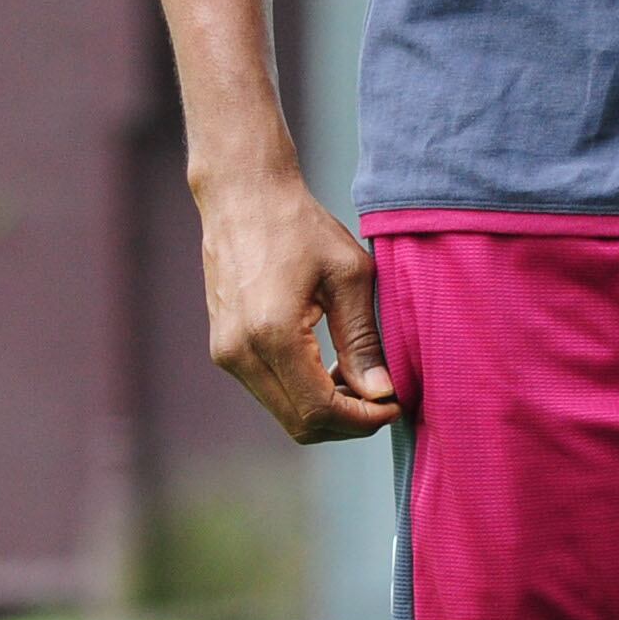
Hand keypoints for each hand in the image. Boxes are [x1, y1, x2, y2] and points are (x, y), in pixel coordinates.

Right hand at [195, 163, 394, 443]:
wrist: (243, 196)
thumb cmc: (299, 225)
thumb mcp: (348, 275)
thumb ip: (363, 340)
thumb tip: (380, 393)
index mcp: (272, 334)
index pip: (320, 409)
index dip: (362, 420)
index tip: (394, 404)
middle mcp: (240, 352)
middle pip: (300, 423)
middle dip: (348, 422)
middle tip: (383, 397)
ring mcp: (226, 353)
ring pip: (283, 413)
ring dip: (326, 409)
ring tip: (361, 379)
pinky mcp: (224, 349)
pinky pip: (269, 392)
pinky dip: (303, 393)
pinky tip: (329, 367)